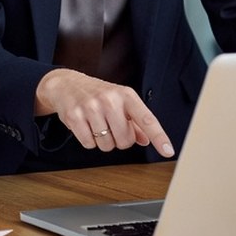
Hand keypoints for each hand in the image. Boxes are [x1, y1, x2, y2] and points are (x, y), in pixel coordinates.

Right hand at [35, 69, 173, 156]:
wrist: (66, 84)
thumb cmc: (98, 94)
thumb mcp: (120, 102)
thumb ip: (135, 122)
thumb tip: (146, 140)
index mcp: (126, 95)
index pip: (147, 119)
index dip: (159, 137)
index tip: (169, 151)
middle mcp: (110, 100)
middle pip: (125, 141)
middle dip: (119, 140)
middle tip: (111, 127)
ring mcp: (91, 107)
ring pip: (107, 145)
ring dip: (103, 140)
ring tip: (96, 124)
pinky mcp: (75, 116)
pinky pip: (89, 144)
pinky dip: (88, 140)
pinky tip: (85, 126)